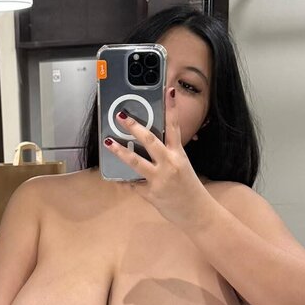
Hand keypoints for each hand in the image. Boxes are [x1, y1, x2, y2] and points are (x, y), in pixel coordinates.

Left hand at [103, 102, 212, 228]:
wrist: (197, 213)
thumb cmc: (189, 189)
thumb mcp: (182, 167)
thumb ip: (167, 156)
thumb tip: (148, 146)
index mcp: (178, 155)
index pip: (174, 127)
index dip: (171, 108)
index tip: (168, 91)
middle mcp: (169, 164)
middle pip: (150, 140)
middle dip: (134, 127)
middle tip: (122, 116)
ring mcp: (159, 179)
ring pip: (136, 161)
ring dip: (120, 151)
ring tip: (108, 142)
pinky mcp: (151, 193)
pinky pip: (133, 184)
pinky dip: (124, 180)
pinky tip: (116, 177)